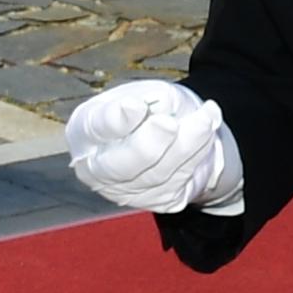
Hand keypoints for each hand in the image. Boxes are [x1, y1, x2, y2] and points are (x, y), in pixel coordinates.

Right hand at [63, 80, 242, 213]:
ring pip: (157, 175)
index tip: (136, 106)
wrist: (176, 135)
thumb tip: (164, 104)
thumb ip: (154, 96)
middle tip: (169, 123)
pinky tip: (207, 132)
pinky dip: (197, 156)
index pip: (97, 129)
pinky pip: (179, 183)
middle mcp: (98, 168)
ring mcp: (126, 191)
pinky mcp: (156, 201)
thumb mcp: (149, 91)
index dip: (116, 120)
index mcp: (86, 132)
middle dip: (147, 144)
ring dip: (186, 145)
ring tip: (205, 118)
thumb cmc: (151, 109)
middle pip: (120, 165)